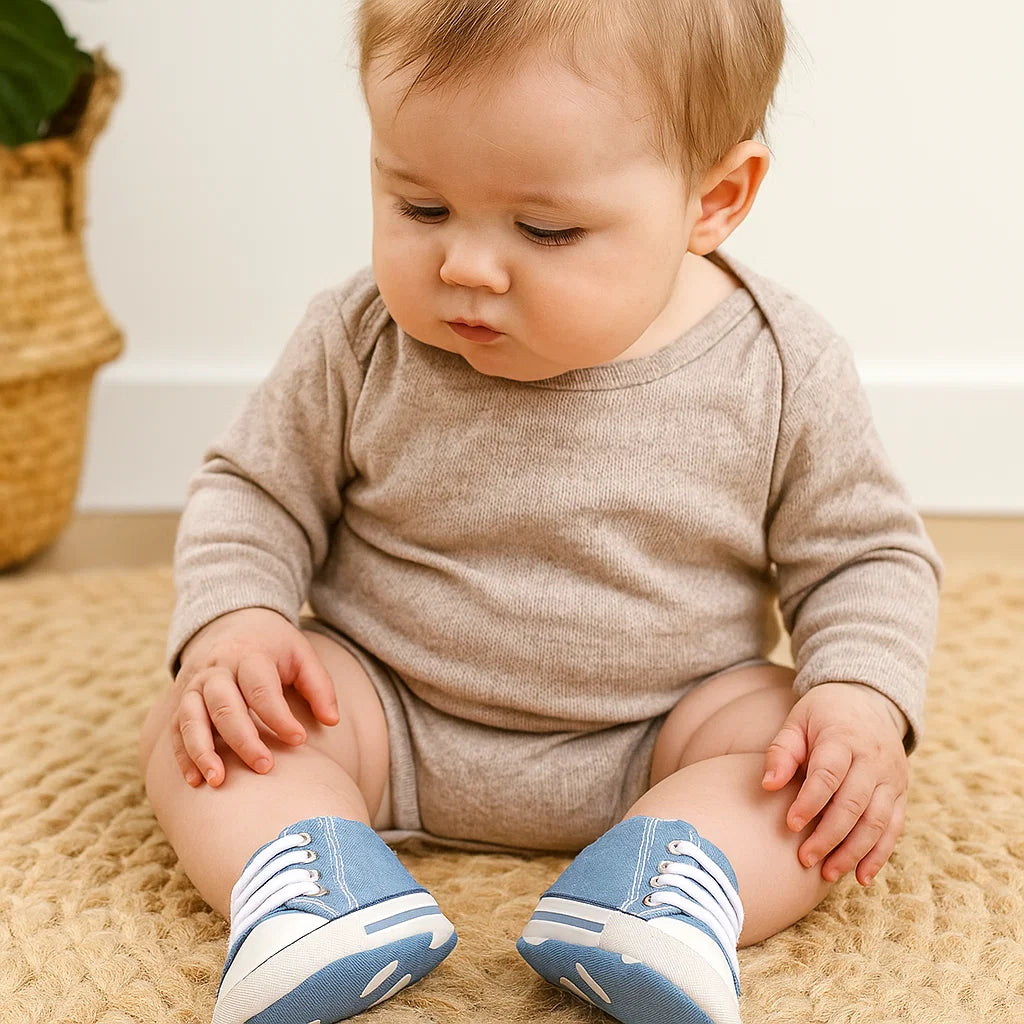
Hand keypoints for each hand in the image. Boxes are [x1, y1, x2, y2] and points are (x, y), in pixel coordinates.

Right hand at [171, 608, 339, 786]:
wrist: (233, 622)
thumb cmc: (274, 646)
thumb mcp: (301, 654)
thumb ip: (319, 686)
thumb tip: (332, 721)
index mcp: (248, 655)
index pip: (261, 690)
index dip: (279, 717)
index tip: (299, 740)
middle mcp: (216, 670)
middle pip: (225, 707)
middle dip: (243, 740)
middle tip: (265, 767)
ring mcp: (194, 685)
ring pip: (192, 719)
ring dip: (202, 752)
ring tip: (218, 781)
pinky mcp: (181, 701)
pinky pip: (176, 730)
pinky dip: (182, 756)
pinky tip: (195, 781)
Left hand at [761, 682, 908, 885]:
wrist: (868, 701)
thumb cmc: (823, 714)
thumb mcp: (798, 720)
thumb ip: (782, 751)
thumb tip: (768, 785)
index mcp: (844, 738)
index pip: (829, 774)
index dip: (810, 802)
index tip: (790, 824)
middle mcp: (874, 760)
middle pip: (854, 803)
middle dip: (829, 835)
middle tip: (804, 858)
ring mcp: (892, 778)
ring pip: (877, 821)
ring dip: (853, 852)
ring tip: (827, 873)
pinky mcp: (901, 794)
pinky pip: (894, 828)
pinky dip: (879, 855)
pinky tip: (861, 877)